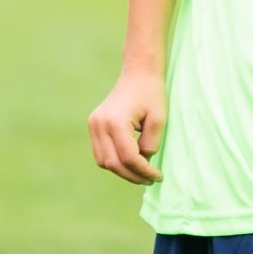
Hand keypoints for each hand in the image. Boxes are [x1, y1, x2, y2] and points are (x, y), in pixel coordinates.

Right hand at [88, 68, 165, 184]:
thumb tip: (143, 162)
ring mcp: (93, 125)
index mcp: (116, 122)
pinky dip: (114, 161)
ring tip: (141, 172)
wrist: (138, 73)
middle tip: (150, 180)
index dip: (144, 171)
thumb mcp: (159, 119)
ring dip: (122, 171)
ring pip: (104, 161)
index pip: (128, 158)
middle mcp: (100, 125)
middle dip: (133, 176)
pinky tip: (131, 161)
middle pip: (113, 163)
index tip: (157, 176)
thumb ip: (150, 144)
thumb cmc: (151, 93)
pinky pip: (101, 152)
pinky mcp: (93, 125)